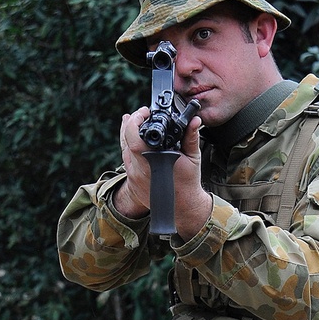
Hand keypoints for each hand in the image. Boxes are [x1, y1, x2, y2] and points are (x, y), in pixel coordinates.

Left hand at [113, 107, 213, 239]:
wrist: (183, 207)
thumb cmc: (188, 183)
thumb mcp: (193, 158)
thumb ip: (191, 137)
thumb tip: (195, 120)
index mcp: (154, 160)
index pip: (134, 135)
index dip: (137, 120)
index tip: (145, 112)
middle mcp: (140, 168)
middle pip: (125, 140)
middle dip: (130, 123)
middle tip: (140, 115)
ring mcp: (134, 177)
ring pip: (123, 150)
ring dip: (126, 134)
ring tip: (131, 121)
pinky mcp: (132, 183)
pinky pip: (126, 161)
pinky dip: (128, 149)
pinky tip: (133, 142)